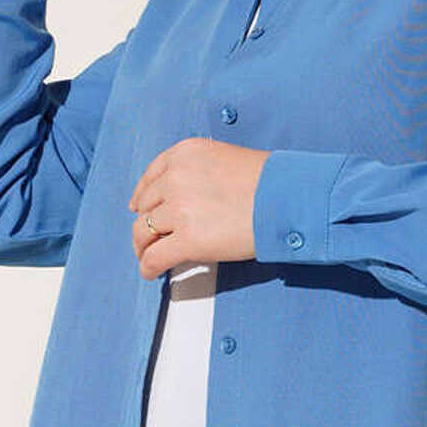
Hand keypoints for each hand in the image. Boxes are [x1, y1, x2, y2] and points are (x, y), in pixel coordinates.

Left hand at [128, 137, 269, 278]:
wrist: (287, 198)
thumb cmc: (269, 182)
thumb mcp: (224, 160)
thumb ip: (197, 173)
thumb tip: (180, 200)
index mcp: (185, 154)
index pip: (151, 175)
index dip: (142, 195)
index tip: (139, 206)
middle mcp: (176, 178)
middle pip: (146, 205)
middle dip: (145, 223)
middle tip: (147, 238)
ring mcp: (180, 209)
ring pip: (144, 232)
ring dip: (143, 247)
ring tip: (147, 256)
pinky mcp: (188, 239)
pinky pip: (155, 257)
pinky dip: (148, 267)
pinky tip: (151, 273)